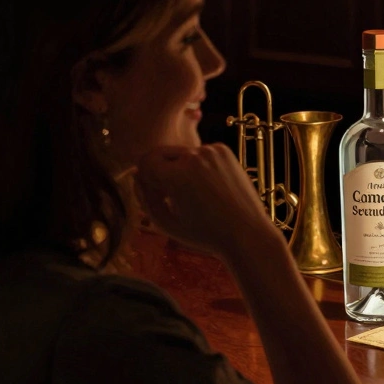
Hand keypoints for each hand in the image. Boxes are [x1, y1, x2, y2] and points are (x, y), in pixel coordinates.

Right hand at [135, 143, 282, 261]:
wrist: (246, 232)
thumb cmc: (203, 233)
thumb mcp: (163, 222)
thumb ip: (143, 196)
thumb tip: (136, 173)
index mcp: (176, 175)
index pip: (145, 160)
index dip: (145, 177)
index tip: (156, 193)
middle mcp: (194, 156)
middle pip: (161, 153)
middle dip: (161, 171)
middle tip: (173, 196)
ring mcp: (212, 150)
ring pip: (181, 153)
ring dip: (181, 168)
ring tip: (194, 194)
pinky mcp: (225, 150)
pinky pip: (200, 153)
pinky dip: (199, 165)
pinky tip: (209, 186)